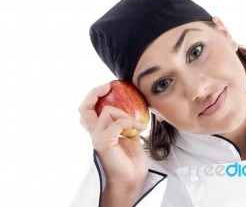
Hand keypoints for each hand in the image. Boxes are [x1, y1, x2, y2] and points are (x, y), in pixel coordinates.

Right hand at [79, 83, 147, 203]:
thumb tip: (135, 110)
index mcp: (98, 131)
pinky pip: (118, 123)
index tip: (109, 87)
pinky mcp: (104, 143)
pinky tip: (141, 129)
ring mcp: (97, 138)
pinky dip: (131, 122)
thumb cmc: (131, 161)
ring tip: (138, 124)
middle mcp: (94, 134)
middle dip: (95, 93)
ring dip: (126, 113)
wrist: (131, 180)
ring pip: (107, 112)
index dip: (94, 96)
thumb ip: (126, 124)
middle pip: (84, 108)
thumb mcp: (129, 136)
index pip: (86, 110)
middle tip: (109, 86)